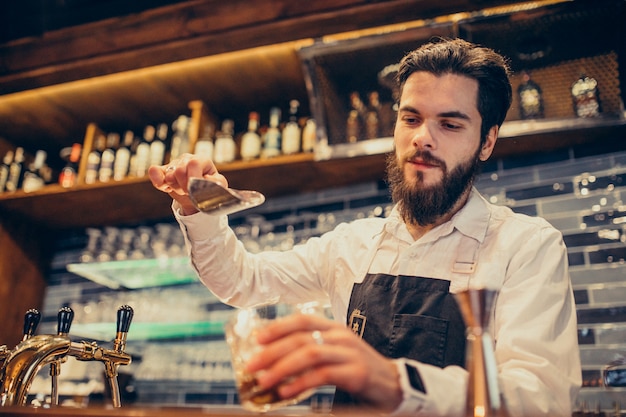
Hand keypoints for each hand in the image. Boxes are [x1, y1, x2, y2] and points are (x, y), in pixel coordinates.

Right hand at [148, 153, 227, 214]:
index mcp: (202, 160)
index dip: (193, 179)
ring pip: (169, 176)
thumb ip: (217, 182)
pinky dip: (157, 181)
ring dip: (176, 188)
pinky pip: (154, 171)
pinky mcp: (163, 171)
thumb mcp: (218, 187)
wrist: (198, 197)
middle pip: (179, 170)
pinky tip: (165, 187)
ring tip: (183, 189)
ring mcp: (174, 164)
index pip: (193, 164)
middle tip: (190, 192)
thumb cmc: (210, 189)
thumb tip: (208, 179)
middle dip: (184, 186)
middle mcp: (187, 159)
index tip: (196, 190)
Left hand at [245, 314, 402, 410]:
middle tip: (251, 364)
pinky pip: (323, 375)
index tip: (256, 339)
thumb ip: (310, 351)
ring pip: (310, 354)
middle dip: (272, 351)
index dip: (278, 327)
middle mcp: (341, 336)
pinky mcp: (356, 373)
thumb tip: (273, 360)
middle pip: (301, 338)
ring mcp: (349, 353)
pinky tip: (286, 391)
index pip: (302, 320)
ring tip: (264, 380)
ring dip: (282, 367)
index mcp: (333, 328)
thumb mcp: (333, 353)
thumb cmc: (356, 369)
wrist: (393, 383)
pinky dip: (301, 383)